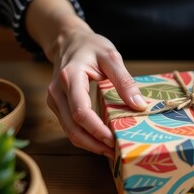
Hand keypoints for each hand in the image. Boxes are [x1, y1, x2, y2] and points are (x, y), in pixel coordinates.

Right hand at [45, 29, 147, 157]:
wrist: (69, 40)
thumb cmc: (91, 46)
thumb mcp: (111, 57)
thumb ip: (124, 80)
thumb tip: (139, 105)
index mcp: (70, 77)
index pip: (80, 111)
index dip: (96, 130)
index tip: (113, 140)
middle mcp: (57, 91)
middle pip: (72, 127)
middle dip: (93, 144)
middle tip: (115, 153)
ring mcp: (54, 100)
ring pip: (69, 130)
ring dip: (89, 144)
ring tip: (110, 151)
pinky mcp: (58, 105)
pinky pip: (70, 126)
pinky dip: (85, 137)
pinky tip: (101, 141)